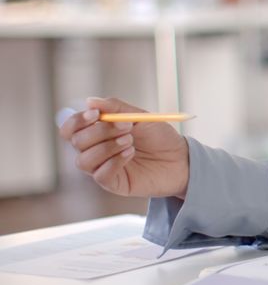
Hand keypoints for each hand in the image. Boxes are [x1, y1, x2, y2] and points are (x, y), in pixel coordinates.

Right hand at [58, 97, 189, 198]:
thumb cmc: (159, 137)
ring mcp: (102, 167)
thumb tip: (90, 101)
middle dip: (99, 132)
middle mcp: (95, 150)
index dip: (77, 120)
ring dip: (106, 147)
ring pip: (83, 160)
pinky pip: (100, 175)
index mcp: (97, 132)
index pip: (71, 128)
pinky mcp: (113, 183)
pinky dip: (114, 162)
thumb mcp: (140, 117)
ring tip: (130, 141)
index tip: (95, 114)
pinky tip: (130, 154)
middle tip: (126, 127)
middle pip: (76, 142)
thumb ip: (116, 108)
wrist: (181, 159)